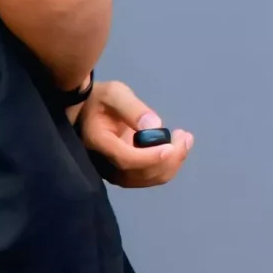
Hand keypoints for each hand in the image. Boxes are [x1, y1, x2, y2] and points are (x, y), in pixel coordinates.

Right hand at [74, 78, 193, 187]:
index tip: (170, 146)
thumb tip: (155, 126)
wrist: (87, 112)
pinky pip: (150, 177)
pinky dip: (168, 165)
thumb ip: (132, 108)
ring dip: (172, 163)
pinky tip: (177, 147)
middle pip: (140, 173)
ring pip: (148, 178)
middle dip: (168, 159)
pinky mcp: (125, 174)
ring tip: (184, 139)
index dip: (149, 157)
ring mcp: (114, 171)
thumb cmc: (101, 99)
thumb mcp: (115, 93)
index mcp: (98, 142)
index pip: (125, 158)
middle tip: (184, 136)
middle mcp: (104, 163)